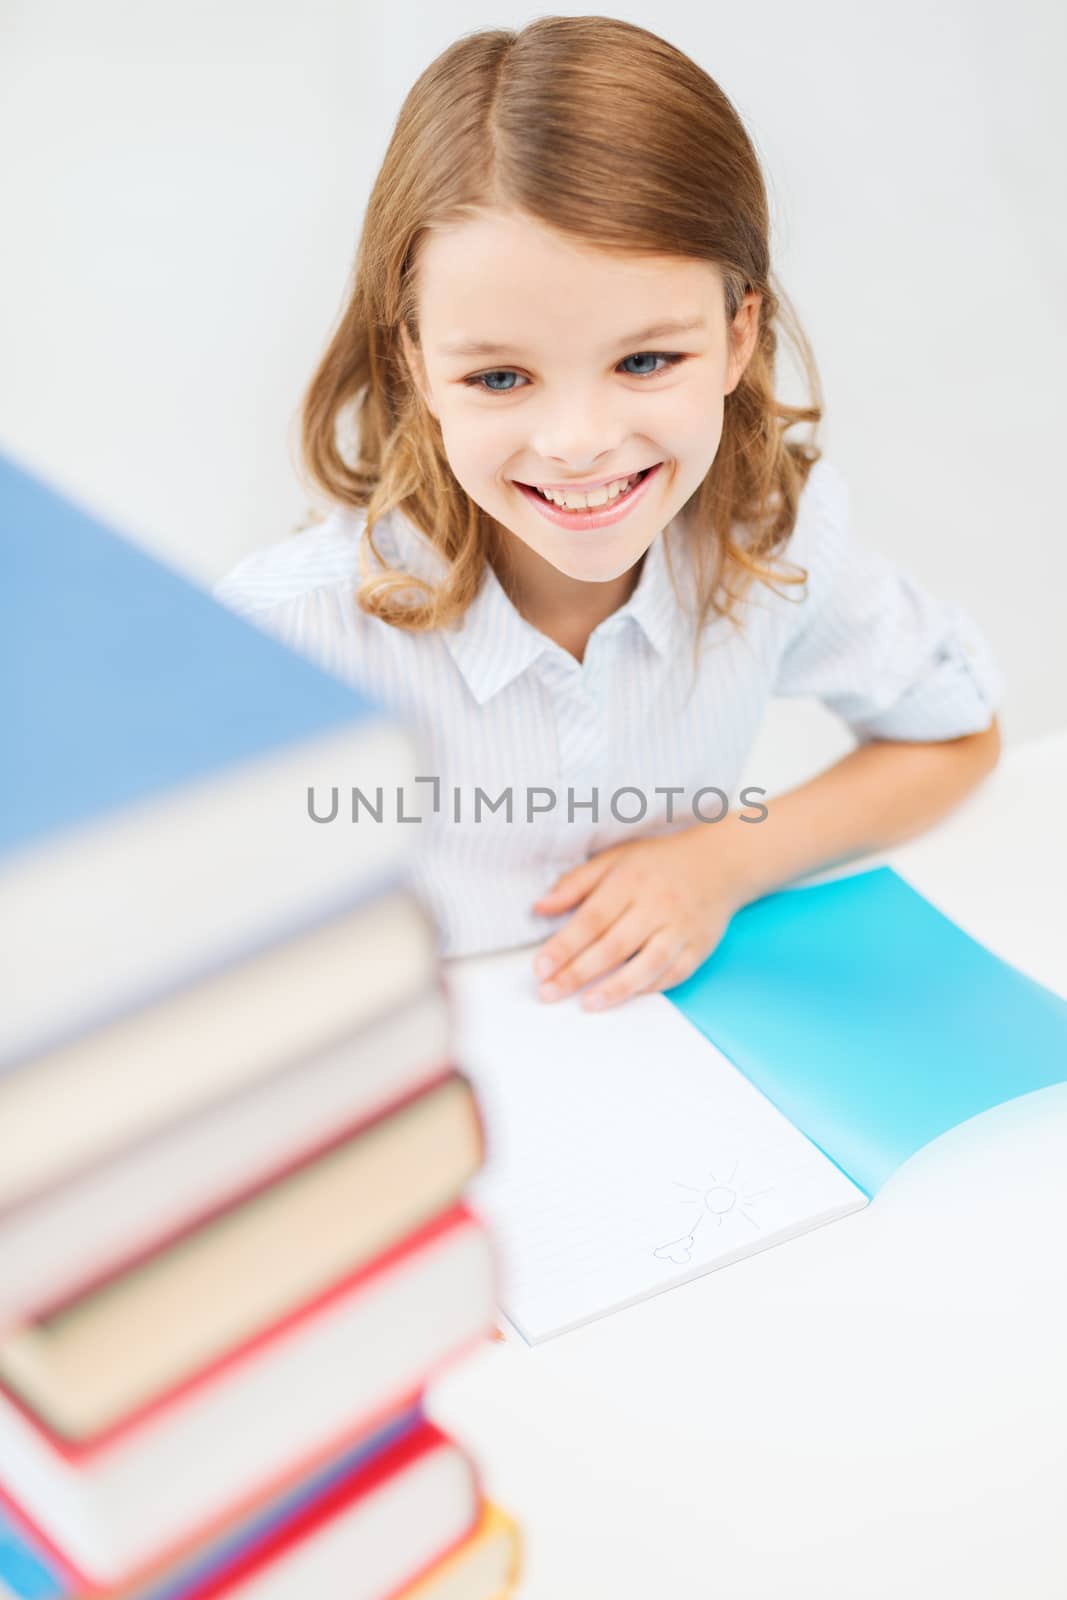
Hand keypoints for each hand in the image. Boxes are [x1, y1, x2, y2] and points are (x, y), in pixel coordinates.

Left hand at [530, 824, 752, 1011]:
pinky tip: (624, 997)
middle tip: (549, 993)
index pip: (592, 918)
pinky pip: (674, 974)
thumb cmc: (657, 864)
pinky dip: (649, 988)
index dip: (564, 945)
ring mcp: (682, 928)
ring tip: (587, 1004)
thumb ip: (575, 884)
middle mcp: (657, 905)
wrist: (719, 863)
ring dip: (616, 989)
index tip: (540, 968)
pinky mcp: (700, 947)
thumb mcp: (614, 860)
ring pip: (647, 964)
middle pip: (614, 945)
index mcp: (631, 881)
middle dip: (578, 973)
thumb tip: (538, 908)